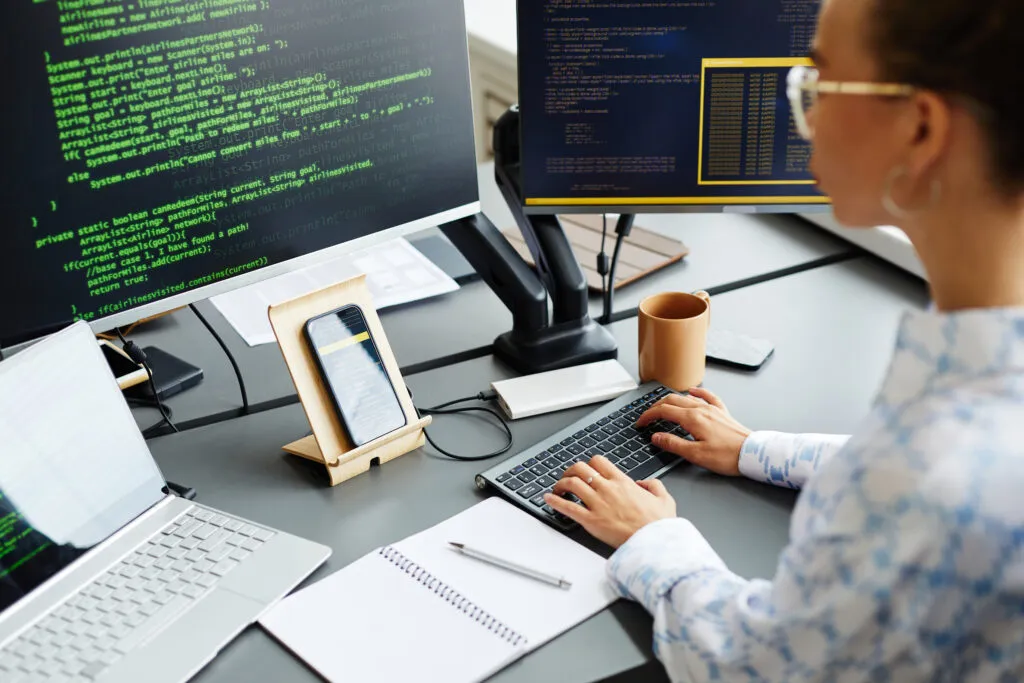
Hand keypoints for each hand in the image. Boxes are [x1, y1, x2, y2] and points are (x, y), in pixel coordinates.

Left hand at [544, 456, 675, 547]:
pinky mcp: (591, 520)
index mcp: (623, 482)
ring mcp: (598, 504)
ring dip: (561, 483)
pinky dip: (555, 501)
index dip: (589, 463)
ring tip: (557, 488)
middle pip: (581, 468)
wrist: (655, 543)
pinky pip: (568, 507)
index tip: (586, 469)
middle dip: (571, 470)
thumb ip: (654, 485)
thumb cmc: (659, 524)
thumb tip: (645, 483)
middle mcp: (608, 489)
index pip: (599, 462)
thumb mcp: (665, 498)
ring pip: (572, 483)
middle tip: (568, 477)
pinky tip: (548, 499)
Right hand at [636, 387, 750, 476]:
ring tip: (662, 407)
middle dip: (655, 407)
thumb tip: (656, 437)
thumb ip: (673, 444)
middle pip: (672, 401)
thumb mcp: (695, 455)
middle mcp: (702, 410)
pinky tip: (692, 391)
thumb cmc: (727, 456)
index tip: (640, 423)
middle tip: (647, 416)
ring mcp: (712, 409)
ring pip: (686, 398)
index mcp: (693, 419)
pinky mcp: (722, 413)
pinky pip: (707, 396)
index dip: (648, 416)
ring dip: (670, 401)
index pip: (663, 411)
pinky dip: (697, 392)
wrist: (752, 454)